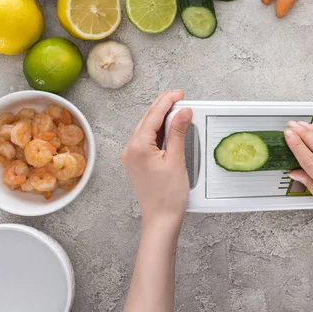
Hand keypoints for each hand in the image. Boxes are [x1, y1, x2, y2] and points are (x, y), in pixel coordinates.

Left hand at [121, 90, 192, 228]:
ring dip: (161, 118)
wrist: (161, 219)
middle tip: (180, 97)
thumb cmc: (168, 195)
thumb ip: (178, 132)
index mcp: (138, 146)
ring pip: (146, 128)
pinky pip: (147, 139)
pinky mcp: (137, 162)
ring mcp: (132, 156)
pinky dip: (158, 130)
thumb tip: (183, 111)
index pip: (153, 116)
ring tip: (177, 109)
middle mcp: (130, 149)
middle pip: (147, 119)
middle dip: (163, 106)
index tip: (179, 94)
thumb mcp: (176, 159)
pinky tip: (169, 127)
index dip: (167, 102)